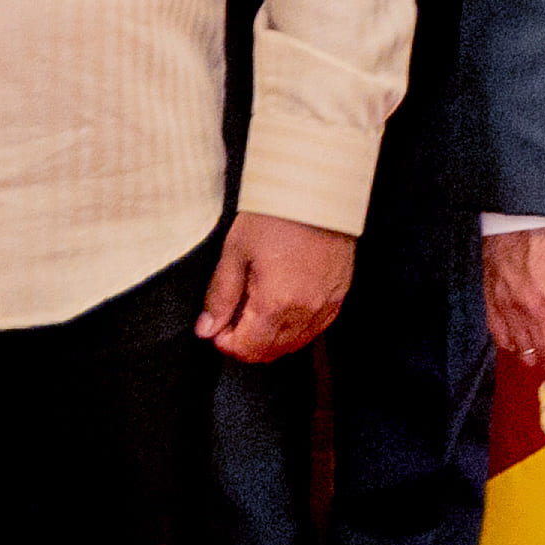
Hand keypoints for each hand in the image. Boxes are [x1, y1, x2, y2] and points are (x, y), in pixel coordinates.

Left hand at [200, 211, 354, 361]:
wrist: (316, 193)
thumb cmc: (274, 216)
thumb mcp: (235, 251)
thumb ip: (220, 296)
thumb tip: (206, 329)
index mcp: (275, 304)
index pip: (247, 348)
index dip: (224, 343)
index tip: (214, 329)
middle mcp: (304, 313)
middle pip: (270, 351)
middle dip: (245, 344)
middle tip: (229, 321)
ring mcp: (325, 307)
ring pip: (293, 344)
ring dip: (269, 339)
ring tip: (253, 313)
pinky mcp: (338, 297)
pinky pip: (314, 328)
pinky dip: (294, 328)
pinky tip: (281, 310)